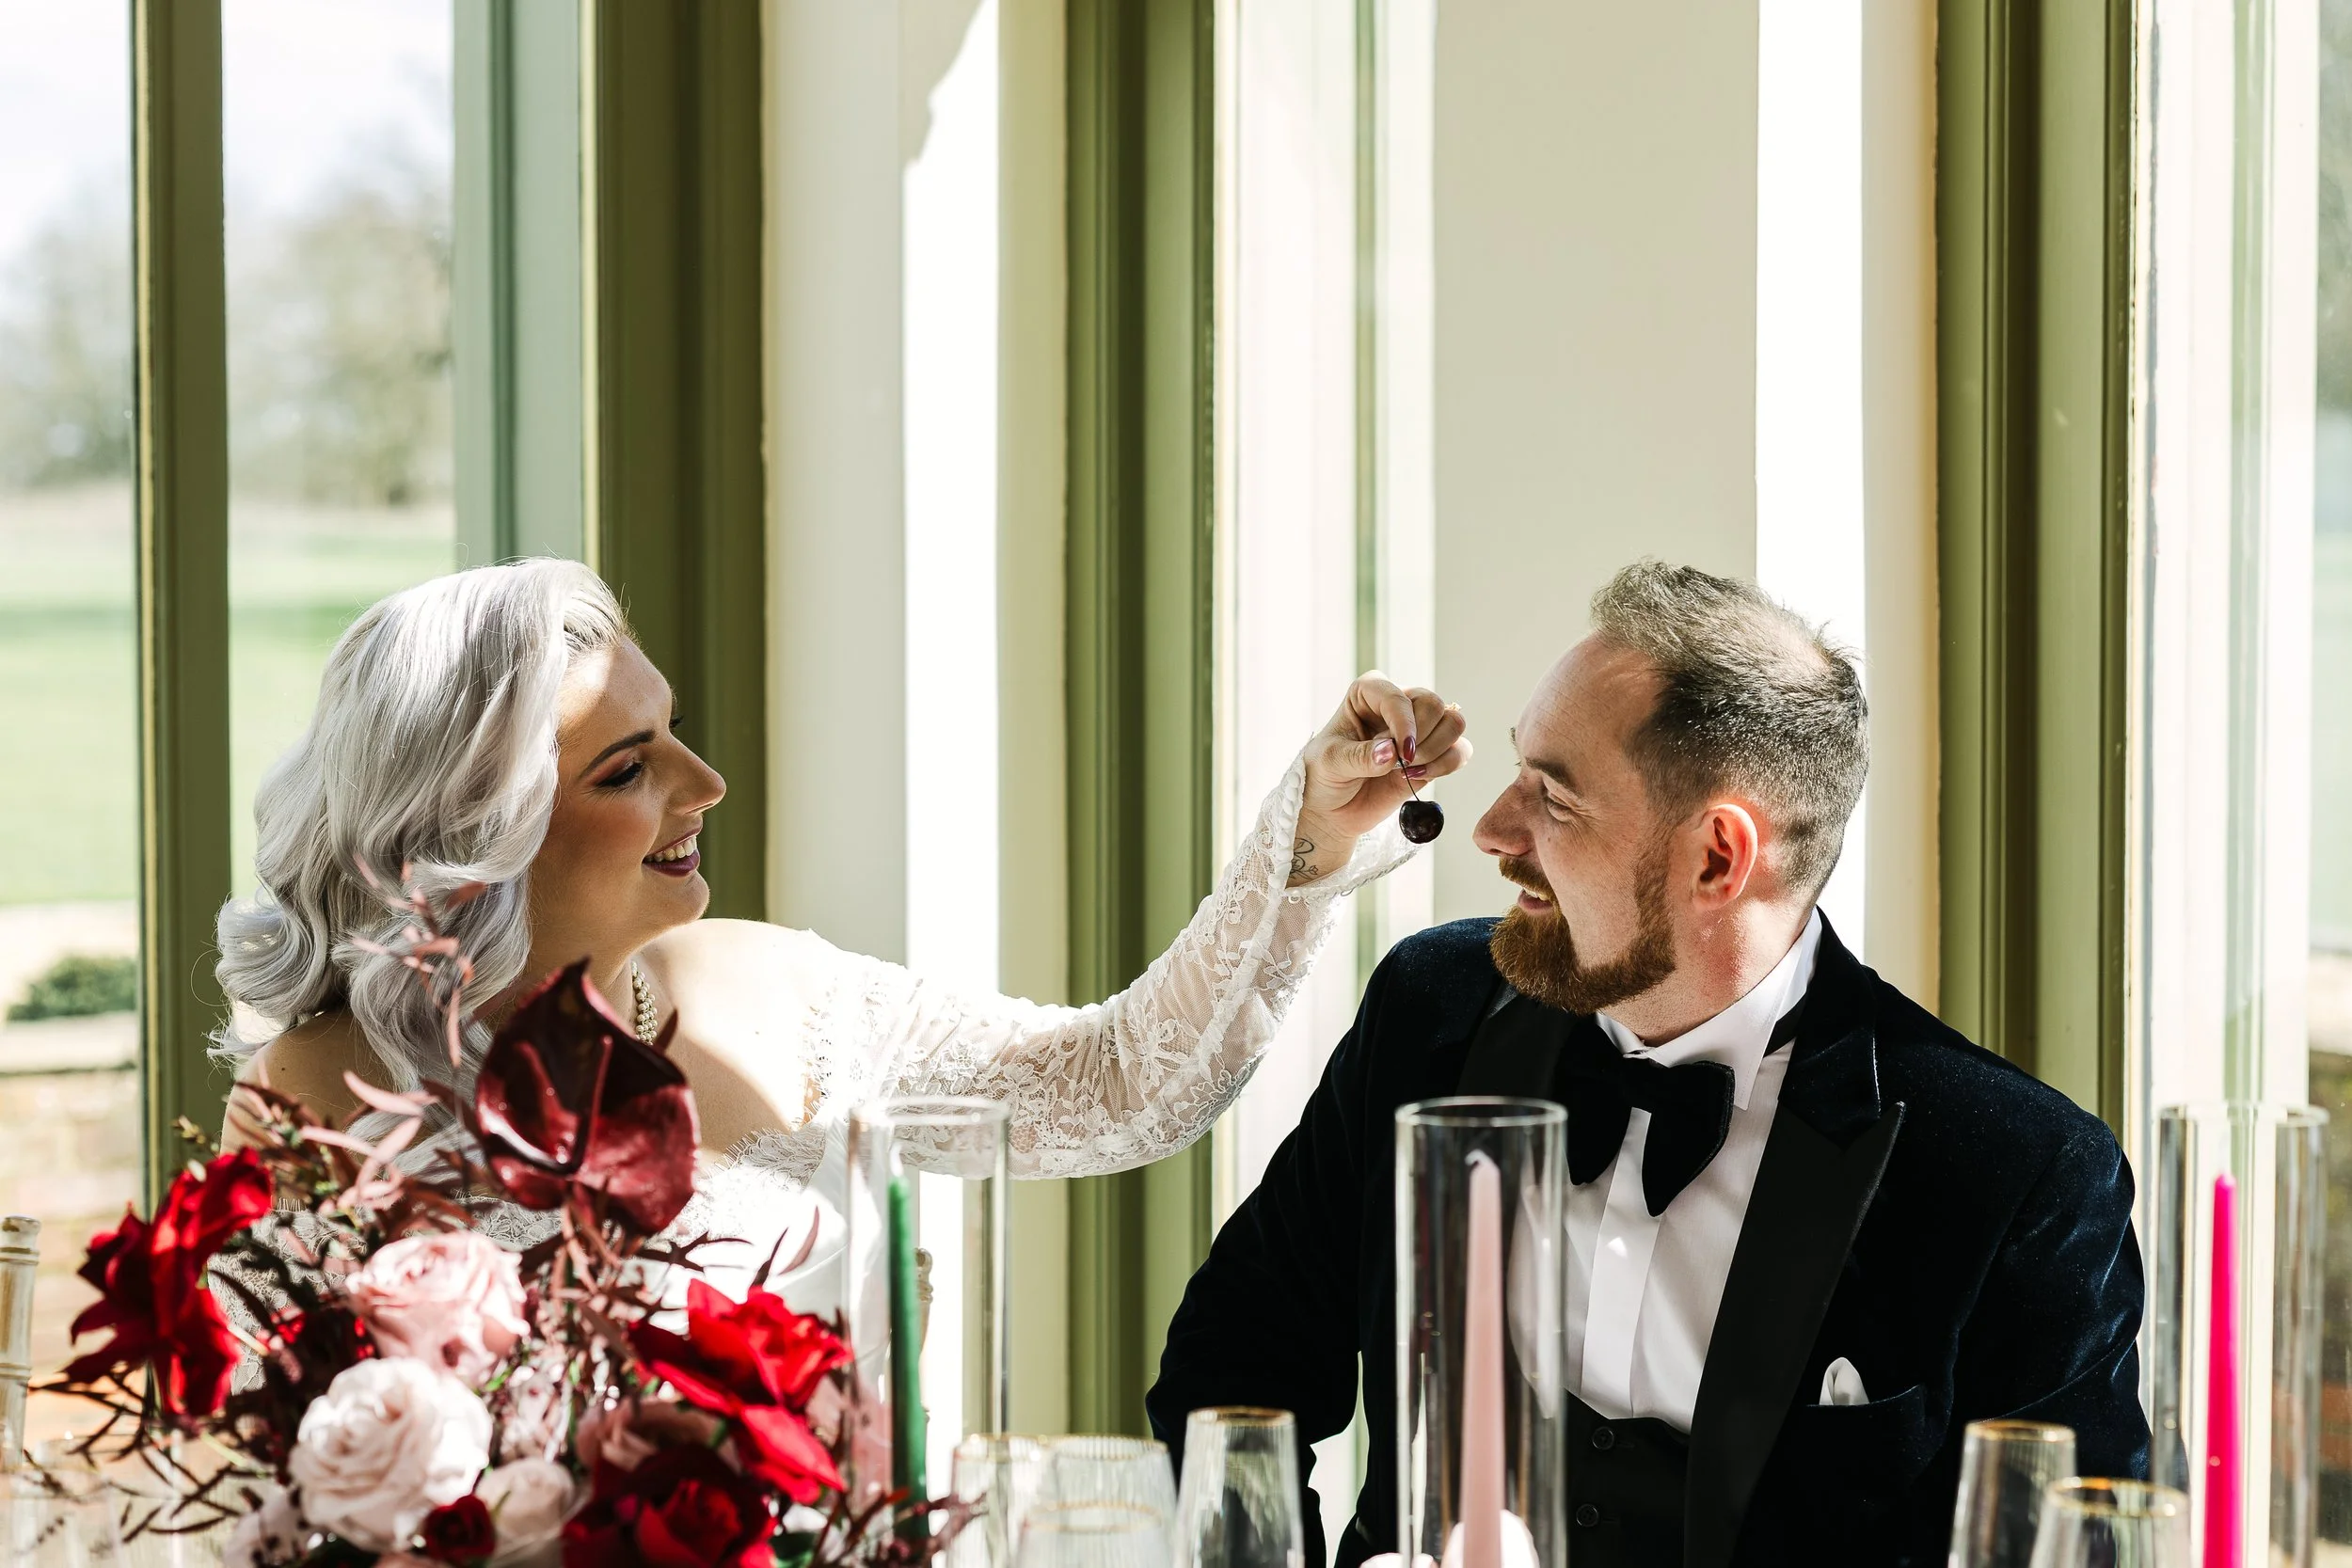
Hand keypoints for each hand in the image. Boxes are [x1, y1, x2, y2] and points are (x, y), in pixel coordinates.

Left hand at [1290, 674, 1469, 882]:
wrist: (1333, 809)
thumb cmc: (1324, 776)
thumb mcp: (1331, 763)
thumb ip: (1359, 757)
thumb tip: (1390, 752)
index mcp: (1368, 693)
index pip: (1397, 696)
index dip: (1404, 723)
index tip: (1400, 753)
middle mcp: (1397, 705)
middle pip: (1434, 704)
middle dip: (1421, 738)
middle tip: (1401, 761)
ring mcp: (1418, 729)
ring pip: (1453, 722)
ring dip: (1437, 749)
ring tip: (1409, 769)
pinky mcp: (1433, 754)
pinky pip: (1460, 750)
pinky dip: (1447, 764)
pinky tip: (1420, 776)